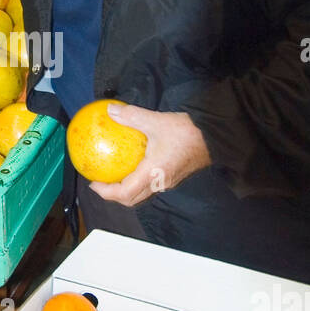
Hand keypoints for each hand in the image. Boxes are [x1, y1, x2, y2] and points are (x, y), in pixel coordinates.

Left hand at [89, 104, 211, 206]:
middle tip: (101, 181)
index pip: (125, 193)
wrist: (215, 136)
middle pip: (132, 199)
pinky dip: (137, 181)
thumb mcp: (155, 121)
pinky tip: (134, 165)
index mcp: (153, 174)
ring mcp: (168, 182)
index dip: (106, 192)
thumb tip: (111, 111)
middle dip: (113, 195)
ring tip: (114, 175)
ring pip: (142, 194)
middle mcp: (160, 183)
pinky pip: (151, 185)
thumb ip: (131, 116)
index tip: (94, 182)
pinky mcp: (175, 177)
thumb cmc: (186, 131)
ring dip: (126, 190)